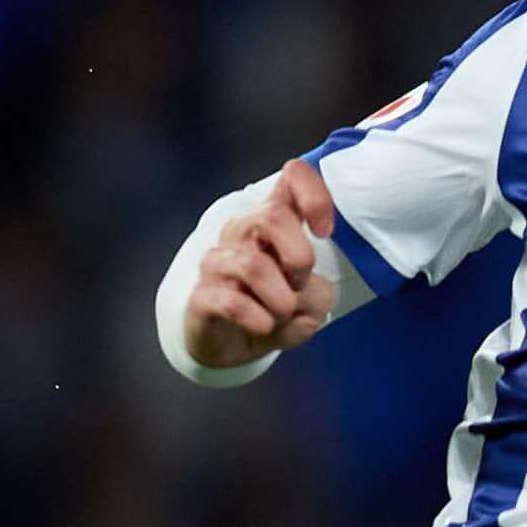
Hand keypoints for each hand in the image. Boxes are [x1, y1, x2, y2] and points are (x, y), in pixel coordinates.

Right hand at [180, 161, 342, 371]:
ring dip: (282, 298)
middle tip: (300, 284)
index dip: (314, 196)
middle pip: (272, 216)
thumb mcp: (309, 304)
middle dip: (299, 258)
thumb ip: (318, 293)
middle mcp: (241, 233)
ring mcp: (218, 262)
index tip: (324, 231)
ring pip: (253, 264)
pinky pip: (231, 302)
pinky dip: (258, 319)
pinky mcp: (202, 296)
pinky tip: (264, 327)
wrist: (230, 348)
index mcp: (272, 222)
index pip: (291, 177)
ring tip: (283, 313)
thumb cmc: (271, 311)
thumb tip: (310, 292)